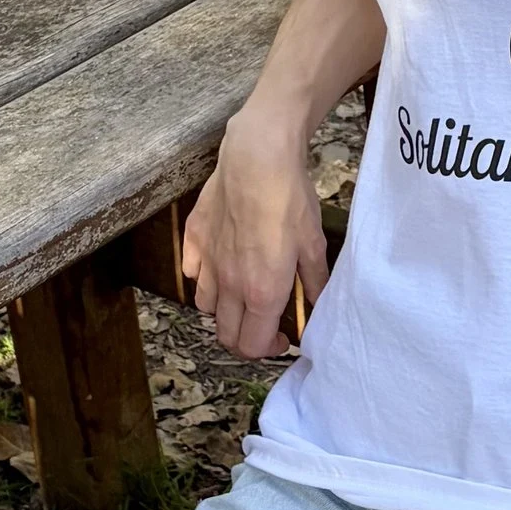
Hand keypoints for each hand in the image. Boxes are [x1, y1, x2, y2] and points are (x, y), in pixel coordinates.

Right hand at [179, 109, 330, 361]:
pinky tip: (222, 262)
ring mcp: (206, 262)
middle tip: (263, 324)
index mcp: (261, 293)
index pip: (252, 346)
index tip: (283, 337)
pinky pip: (193, 273)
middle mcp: (229, 285)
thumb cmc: (289, 201)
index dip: (269, 350)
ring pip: (205, 307)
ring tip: (242, 293)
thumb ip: (315, 282)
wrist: (257, 159)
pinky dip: (204, 277)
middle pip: (225, 335)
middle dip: (244, 339)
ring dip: (223, 310)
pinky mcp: (193, 239)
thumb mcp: (313, 245)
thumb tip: (318, 305)